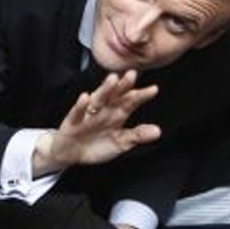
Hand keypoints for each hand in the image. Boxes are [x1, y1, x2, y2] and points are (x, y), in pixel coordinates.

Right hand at [33, 71, 160, 175]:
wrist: (71, 154)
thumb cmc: (97, 145)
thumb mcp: (121, 143)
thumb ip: (138, 136)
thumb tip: (158, 131)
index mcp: (117, 113)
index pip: (131, 101)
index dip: (141, 95)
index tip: (154, 89)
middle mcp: (104, 110)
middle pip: (115, 95)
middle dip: (123, 85)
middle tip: (132, 74)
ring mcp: (88, 114)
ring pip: (98, 99)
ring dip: (105, 89)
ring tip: (113, 79)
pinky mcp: (72, 122)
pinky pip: (77, 113)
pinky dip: (81, 106)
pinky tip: (85, 97)